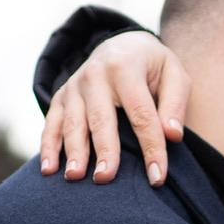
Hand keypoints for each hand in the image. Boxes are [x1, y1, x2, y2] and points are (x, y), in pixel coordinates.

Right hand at [38, 30, 189, 186]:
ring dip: (73, 151)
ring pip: (73, 123)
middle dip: (104, 150)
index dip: (151, 148)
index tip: (157, 178)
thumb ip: (175, 104)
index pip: (141, 114)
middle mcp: (95, 75)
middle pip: (101, 119)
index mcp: (125, 67)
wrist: (122, 46)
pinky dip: (48, 146)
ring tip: (75, 177)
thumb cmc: (153, 68)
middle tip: (105, 178)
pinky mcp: (61, 97)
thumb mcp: (174, 75)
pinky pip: (51, 123)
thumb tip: (172, 135)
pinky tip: (48, 170)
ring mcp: (74, 86)